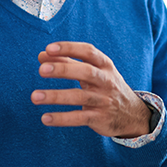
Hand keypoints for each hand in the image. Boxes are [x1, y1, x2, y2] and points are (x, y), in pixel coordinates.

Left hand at [31, 41, 151, 137]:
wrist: (132, 114)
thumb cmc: (105, 87)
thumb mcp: (92, 72)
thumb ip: (68, 63)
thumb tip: (42, 55)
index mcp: (104, 65)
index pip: (88, 52)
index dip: (69, 49)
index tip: (49, 49)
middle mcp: (106, 81)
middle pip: (86, 72)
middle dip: (63, 70)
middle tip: (41, 70)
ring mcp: (104, 100)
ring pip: (79, 97)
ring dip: (55, 96)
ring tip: (34, 96)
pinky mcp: (100, 118)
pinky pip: (79, 118)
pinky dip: (62, 118)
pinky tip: (45, 118)